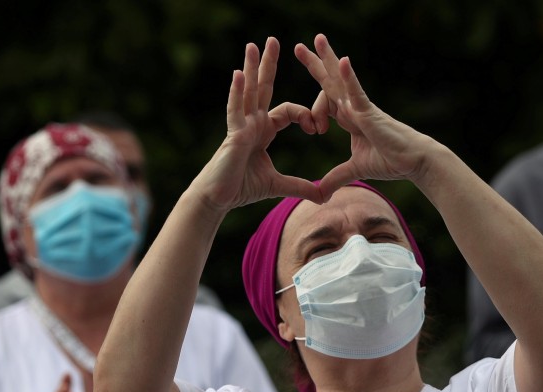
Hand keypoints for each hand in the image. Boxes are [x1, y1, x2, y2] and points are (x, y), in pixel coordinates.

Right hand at [195, 37, 322, 211]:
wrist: (219, 199)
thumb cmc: (241, 188)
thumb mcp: (278, 185)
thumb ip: (301, 187)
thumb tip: (324, 197)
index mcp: (263, 131)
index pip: (288, 111)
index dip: (305, 115)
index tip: (317, 129)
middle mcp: (252, 123)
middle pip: (262, 88)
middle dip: (268, 64)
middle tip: (273, 40)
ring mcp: (241, 127)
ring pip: (247, 92)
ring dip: (250, 67)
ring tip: (253, 45)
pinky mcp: (233, 135)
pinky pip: (235, 111)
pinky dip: (237, 93)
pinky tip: (239, 75)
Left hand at [294, 34, 431, 197]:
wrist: (414, 162)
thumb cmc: (391, 161)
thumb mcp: (356, 169)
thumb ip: (337, 177)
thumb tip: (321, 193)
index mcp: (350, 118)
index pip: (326, 102)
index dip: (313, 109)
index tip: (311, 129)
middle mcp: (354, 108)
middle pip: (329, 82)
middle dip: (314, 64)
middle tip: (296, 47)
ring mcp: (361, 107)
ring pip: (340, 79)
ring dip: (327, 59)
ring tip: (316, 39)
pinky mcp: (370, 112)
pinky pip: (356, 92)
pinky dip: (348, 77)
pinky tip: (340, 61)